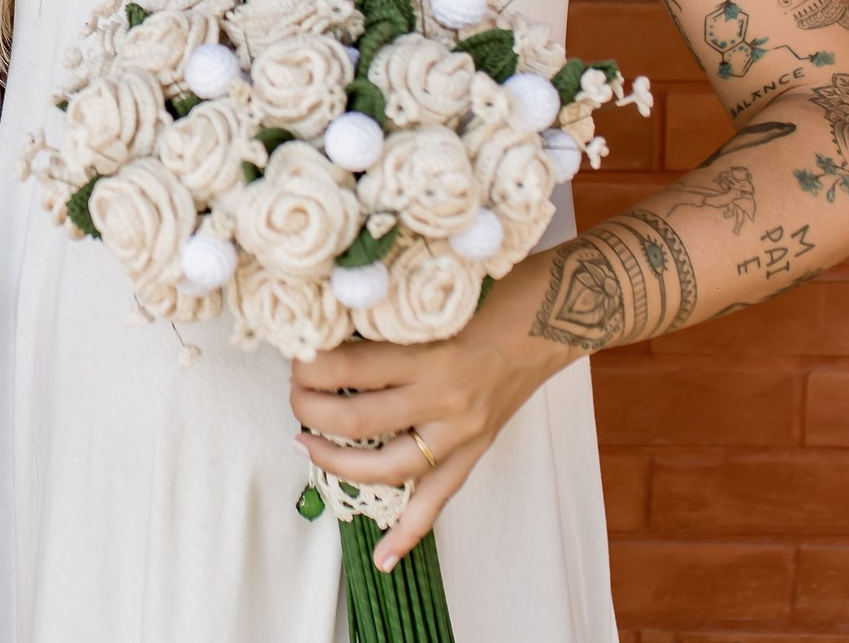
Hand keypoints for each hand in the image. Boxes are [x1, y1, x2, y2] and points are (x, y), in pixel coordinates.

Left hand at [286, 283, 572, 570]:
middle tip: (293, 393)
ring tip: (304, 446)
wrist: (556, 314)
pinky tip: (383, 558)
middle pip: (356, 420)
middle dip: (310, 408)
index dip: (307, 364)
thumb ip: (385, 315)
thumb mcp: (432, 294)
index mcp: (428, 353)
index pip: (346, 367)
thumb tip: (323, 321)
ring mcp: (461, 431)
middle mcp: (443, 398)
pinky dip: (408, 531)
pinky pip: (438, 499)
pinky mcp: (476, 449)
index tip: (292, 351)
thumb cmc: (493, 291)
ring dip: (336, 462)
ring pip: (386, 468)